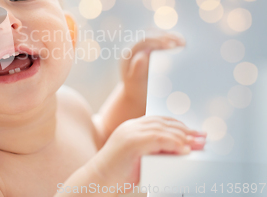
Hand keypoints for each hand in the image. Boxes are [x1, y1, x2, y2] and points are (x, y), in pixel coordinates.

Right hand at [90, 116, 205, 186]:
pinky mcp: (131, 142)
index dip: (179, 126)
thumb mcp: (139, 159)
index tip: (195, 134)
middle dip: (185, 130)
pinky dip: (173, 143)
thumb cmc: (117, 175)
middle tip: (203, 138)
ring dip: (183, 137)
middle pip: (163, 122)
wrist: (97, 181)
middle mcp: (131, 127)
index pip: (159, 121)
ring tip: (197, 145)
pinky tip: (184, 150)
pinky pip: (158, 138)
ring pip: (163, 129)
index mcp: (132, 128)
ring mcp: (130, 132)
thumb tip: (179, 152)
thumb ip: (154, 151)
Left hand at [121, 33, 185, 100]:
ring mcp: (138, 45)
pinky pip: (156, 36)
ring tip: (184, 43)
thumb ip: (137, 70)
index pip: (143, 41)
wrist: (134, 92)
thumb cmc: (135, 90)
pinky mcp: (144, 46)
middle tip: (184, 43)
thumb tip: (143, 55)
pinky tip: (180, 42)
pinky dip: (168, 37)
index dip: (158, 41)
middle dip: (166, 37)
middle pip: (149, 34)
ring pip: (153, 33)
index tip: (173, 46)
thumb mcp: (136, 83)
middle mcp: (131, 46)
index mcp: (127, 54)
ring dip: (168, 35)